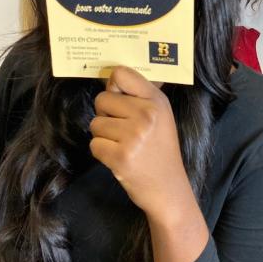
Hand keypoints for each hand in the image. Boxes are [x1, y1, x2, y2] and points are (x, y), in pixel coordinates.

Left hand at [90, 66, 193, 222]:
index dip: (113, 86)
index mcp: (156, 101)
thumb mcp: (160, 115)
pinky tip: (118, 156)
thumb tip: (112, 76)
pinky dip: (102, 152)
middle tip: (122, 128)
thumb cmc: (161, 148)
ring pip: (95, 123)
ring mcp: (133, 136)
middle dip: (106, 114)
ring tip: (122, 144)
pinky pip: (94, 144)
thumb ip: (139, 95)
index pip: (121, 74)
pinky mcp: (120, 157)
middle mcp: (145, 114)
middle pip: (102, 99)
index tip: (118, 98)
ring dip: (104, 135)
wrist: (168, 187)